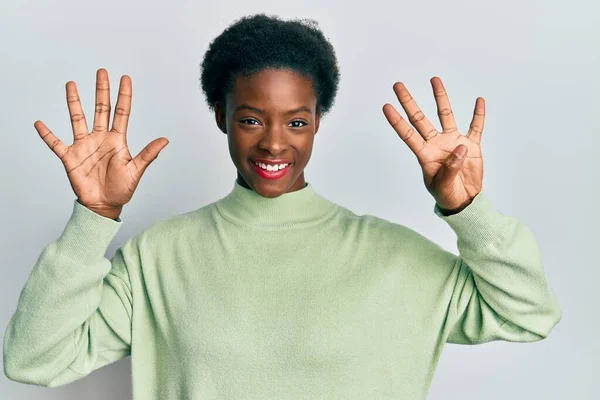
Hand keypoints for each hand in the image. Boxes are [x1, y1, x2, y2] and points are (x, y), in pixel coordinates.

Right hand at [34, 68, 168, 218]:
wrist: (104, 205)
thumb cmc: (122, 189)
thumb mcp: (136, 170)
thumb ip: (148, 154)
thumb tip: (165, 140)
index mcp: (117, 140)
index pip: (121, 113)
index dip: (123, 95)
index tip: (125, 78)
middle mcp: (100, 138)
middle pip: (100, 109)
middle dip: (101, 90)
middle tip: (101, 71)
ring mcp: (84, 146)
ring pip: (77, 119)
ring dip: (74, 102)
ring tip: (71, 84)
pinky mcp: (70, 157)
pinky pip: (56, 143)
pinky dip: (47, 135)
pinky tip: (39, 123)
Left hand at [382, 77, 484, 213]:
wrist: (465, 200)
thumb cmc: (447, 194)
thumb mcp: (443, 186)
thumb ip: (449, 168)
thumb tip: (459, 147)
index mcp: (425, 154)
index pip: (407, 134)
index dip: (396, 121)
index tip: (386, 106)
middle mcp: (436, 143)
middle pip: (420, 118)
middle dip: (408, 102)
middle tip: (397, 85)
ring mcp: (453, 142)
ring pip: (445, 115)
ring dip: (440, 98)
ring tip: (434, 79)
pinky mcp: (471, 145)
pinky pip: (475, 126)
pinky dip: (478, 114)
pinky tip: (479, 100)